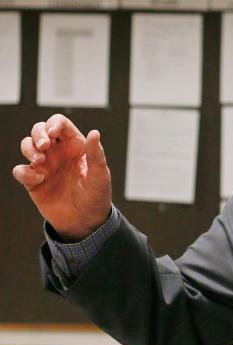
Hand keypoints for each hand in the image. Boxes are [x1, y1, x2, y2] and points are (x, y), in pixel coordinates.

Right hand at [12, 114, 111, 239]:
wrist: (85, 221)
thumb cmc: (96, 196)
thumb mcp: (99, 175)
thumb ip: (96, 154)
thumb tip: (95, 133)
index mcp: (75, 146)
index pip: (60, 124)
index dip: (54, 123)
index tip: (53, 134)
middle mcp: (58, 152)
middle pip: (39, 130)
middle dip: (38, 134)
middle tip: (45, 146)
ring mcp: (44, 165)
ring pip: (27, 145)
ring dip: (29, 148)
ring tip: (40, 161)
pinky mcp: (33, 181)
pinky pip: (20, 170)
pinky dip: (24, 172)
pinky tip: (38, 179)